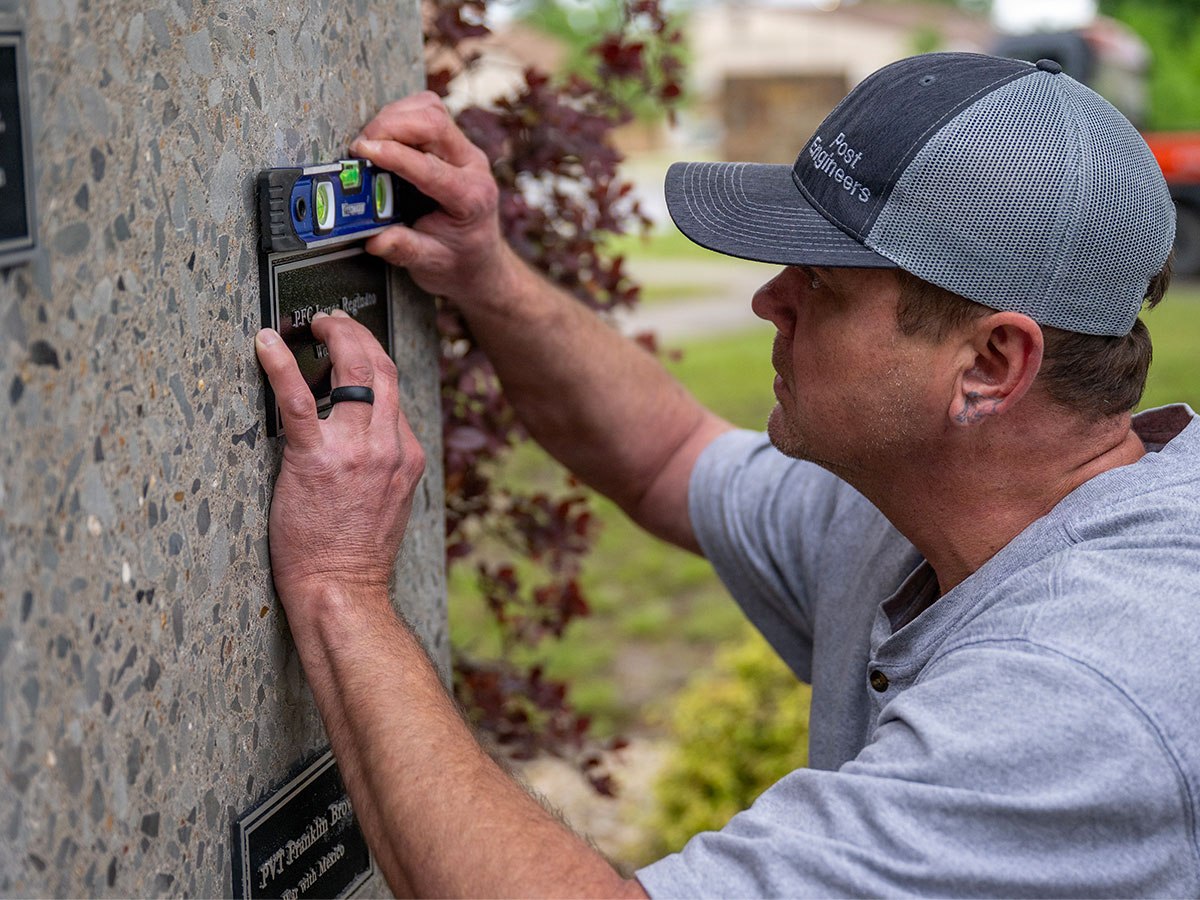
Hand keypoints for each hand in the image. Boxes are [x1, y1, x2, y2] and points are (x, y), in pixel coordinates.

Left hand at [254, 311, 424, 605]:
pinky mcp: (316, 459)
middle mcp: (388, 445)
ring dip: (334, 336)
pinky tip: (265, 343)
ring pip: (353, 371)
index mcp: (407, 455)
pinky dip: (280, 364)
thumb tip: (364, 436)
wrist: (343, 589)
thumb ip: (384, 461)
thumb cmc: (357, 554)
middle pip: (381, 368)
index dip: (373, 359)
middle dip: (358, 334)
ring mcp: (356, 450)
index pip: (394, 391)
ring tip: (314, 325)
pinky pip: (297, 399)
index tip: (355, 346)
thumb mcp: (390, 500)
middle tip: (335, 322)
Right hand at [350, 92, 520, 306]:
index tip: (362, 152)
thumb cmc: (458, 262)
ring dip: (395, 116)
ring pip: (431, 110)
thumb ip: (404, 249)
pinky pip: (428, 112)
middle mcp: (473, 167)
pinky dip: (401, 115)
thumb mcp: (431, 265)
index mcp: (471, 198)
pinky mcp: (453, 144)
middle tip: (361, 146)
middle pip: (435, 123)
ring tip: (370, 141)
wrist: (480, 262)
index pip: (431, 167)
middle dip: (391, 126)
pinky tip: (385, 136)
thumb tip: (376, 239)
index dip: (393, 155)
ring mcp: (465, 151)